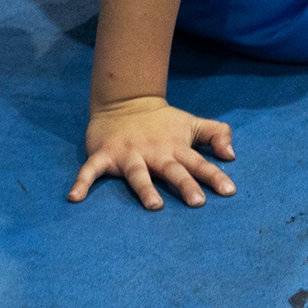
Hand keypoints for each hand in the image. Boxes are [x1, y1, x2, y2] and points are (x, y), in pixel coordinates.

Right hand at [68, 96, 235, 209]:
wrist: (125, 102)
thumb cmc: (163, 122)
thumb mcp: (191, 124)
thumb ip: (216, 134)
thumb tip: (232, 155)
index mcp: (175, 147)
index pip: (199, 163)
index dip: (214, 176)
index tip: (229, 191)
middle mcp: (154, 152)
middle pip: (171, 170)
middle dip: (184, 184)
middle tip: (197, 202)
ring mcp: (128, 153)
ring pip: (138, 173)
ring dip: (145, 189)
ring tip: (154, 206)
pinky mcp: (104, 155)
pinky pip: (91, 171)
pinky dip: (82, 182)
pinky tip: (74, 198)